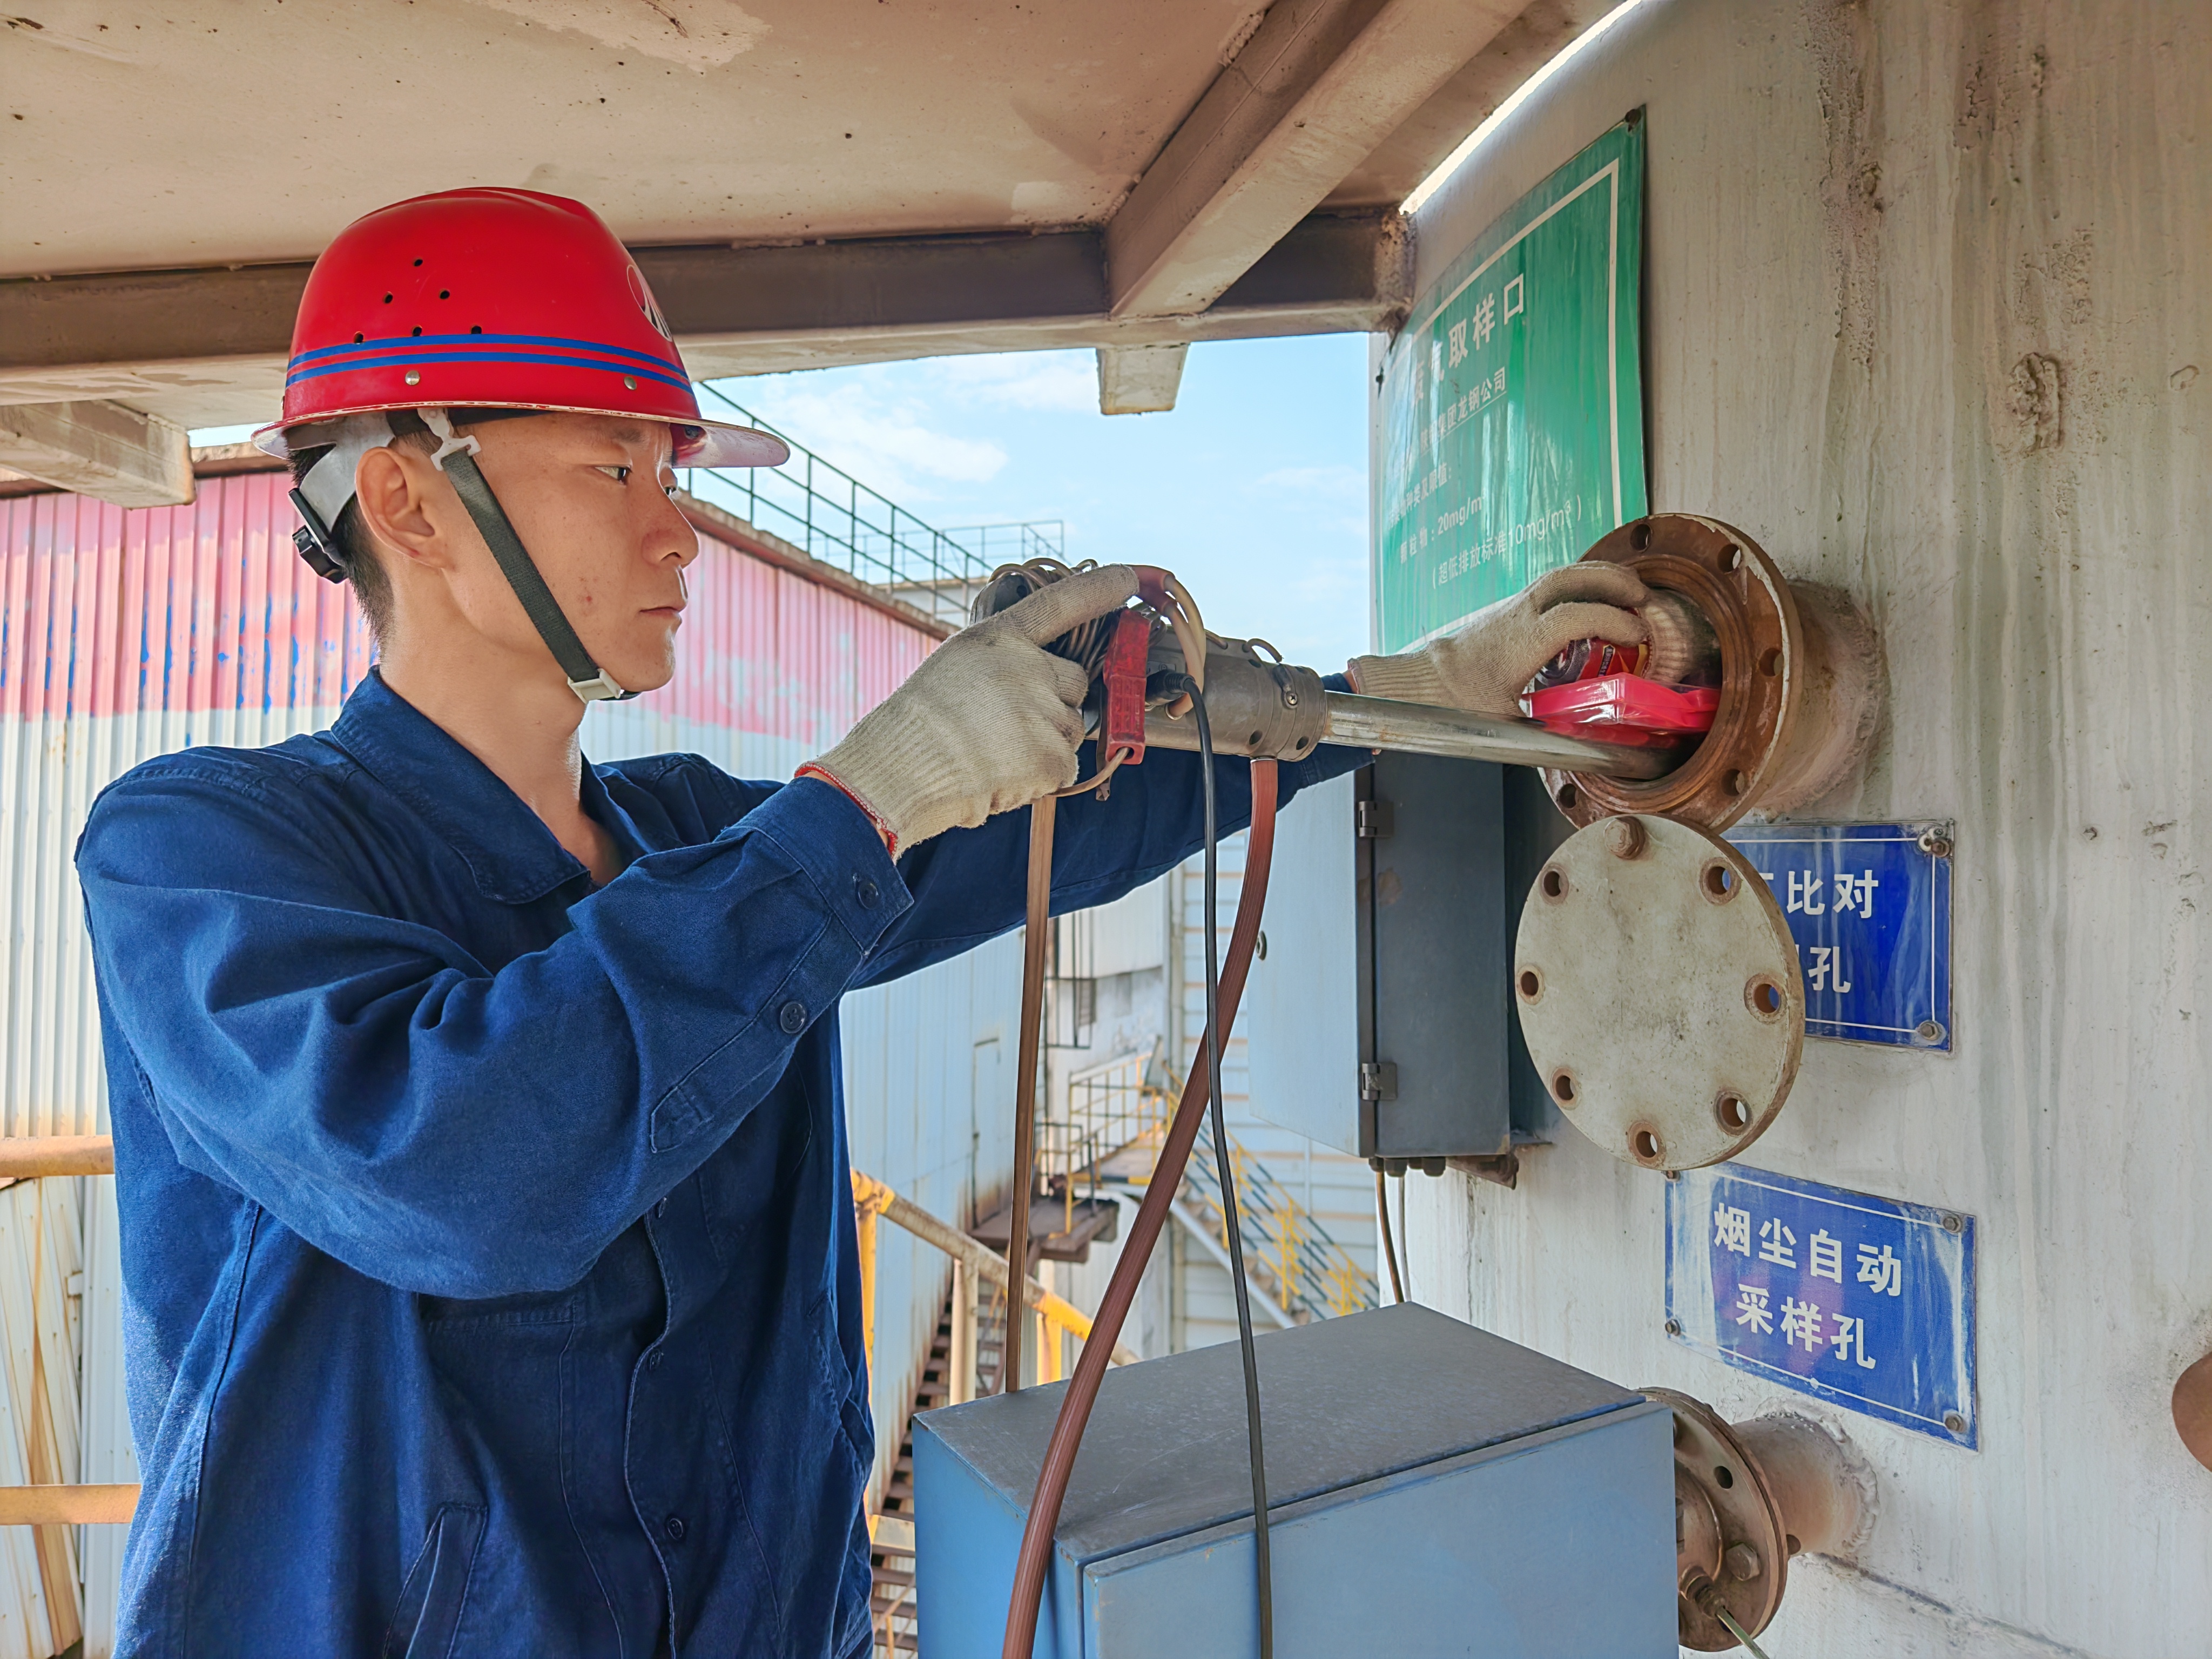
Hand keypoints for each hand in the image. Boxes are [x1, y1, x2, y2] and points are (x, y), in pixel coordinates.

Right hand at [803, 565, 1139, 852]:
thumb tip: (1040, 681)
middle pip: (1074, 683)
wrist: (899, 770)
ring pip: (1070, 729)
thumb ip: (1002, 665)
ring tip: (993, 754)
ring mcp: (1043, 711)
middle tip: (1007, 726)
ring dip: (1044, 745)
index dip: (1096, 588)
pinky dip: (1040, 778)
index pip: (1059, 603)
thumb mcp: (956, 668)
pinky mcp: (1051, 756)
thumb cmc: (917, 727)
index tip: (1127, 576)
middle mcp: (1028, 667)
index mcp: (999, 639)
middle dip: (1055, 704)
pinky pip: (1064, 768)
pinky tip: (1001, 776)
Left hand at [1348, 561, 1648, 716]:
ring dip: (1599, 576)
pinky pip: (1552, 585)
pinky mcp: (1511, 607)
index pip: (1575, 616)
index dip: (1612, 622)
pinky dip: (1582, 584)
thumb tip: (1585, 747)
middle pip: (1570, 578)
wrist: (1424, 682)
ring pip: (1561, 575)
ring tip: (1631, 590)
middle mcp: (1518, 614)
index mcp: (1521, 641)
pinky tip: (1599, 598)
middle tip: (1645, 595)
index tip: (1637, 635)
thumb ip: (1545, 731)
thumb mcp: (1504, 722)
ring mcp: (1514, 605)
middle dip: (1613, 580)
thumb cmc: (1456, 701)